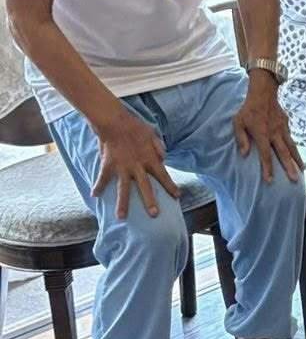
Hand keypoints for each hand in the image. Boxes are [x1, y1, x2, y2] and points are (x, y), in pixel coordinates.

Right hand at [93, 106, 180, 220]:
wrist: (115, 121)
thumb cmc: (135, 127)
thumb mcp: (152, 134)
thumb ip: (159, 147)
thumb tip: (164, 158)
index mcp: (150, 159)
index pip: (163, 175)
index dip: (170, 186)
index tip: (177, 197)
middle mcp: (137, 166)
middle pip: (145, 187)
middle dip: (150, 202)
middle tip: (154, 215)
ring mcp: (122, 167)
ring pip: (123, 189)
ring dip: (122, 203)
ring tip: (121, 217)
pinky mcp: (108, 165)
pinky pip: (102, 178)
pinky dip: (98, 186)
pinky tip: (94, 196)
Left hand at [233, 77, 302, 184]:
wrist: (263, 92)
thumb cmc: (248, 109)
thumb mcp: (238, 123)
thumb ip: (241, 139)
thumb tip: (244, 155)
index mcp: (262, 134)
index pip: (266, 155)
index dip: (268, 168)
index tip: (270, 180)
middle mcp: (274, 133)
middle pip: (283, 153)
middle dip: (289, 167)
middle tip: (295, 179)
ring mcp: (282, 129)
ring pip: (291, 147)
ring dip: (297, 160)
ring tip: (302, 170)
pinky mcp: (286, 124)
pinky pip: (291, 139)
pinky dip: (295, 149)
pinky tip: (296, 156)